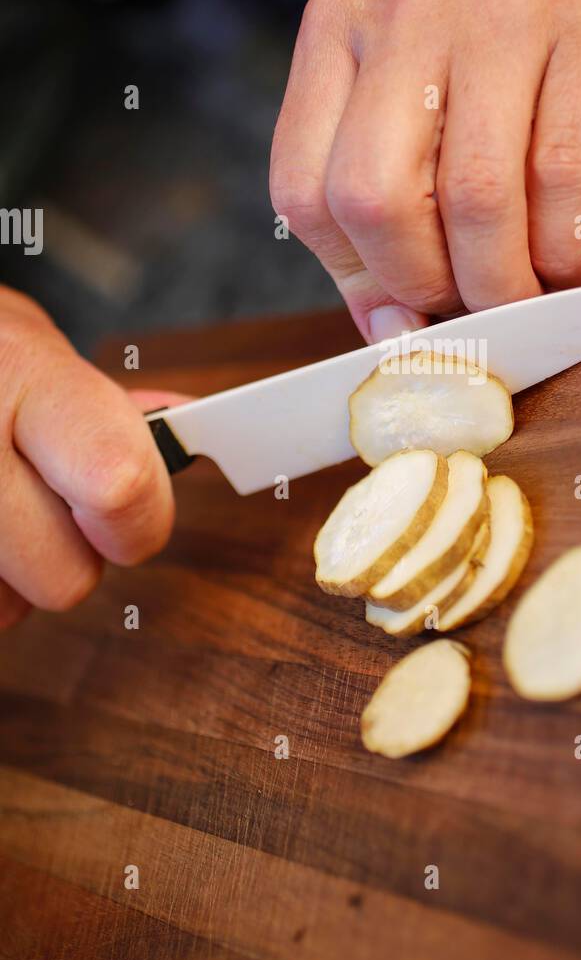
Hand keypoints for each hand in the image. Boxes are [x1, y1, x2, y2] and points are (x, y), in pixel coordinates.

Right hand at [0, 287, 180, 628]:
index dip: (139, 518)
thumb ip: (96, 403)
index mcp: (21, 374)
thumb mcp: (20, 345)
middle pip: (64, 581)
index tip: (128, 515)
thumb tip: (183, 428)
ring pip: (5, 614)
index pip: (119, 484)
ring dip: (3, 579)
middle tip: (30, 502)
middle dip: (61, 556)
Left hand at [270, 0, 580, 341]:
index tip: (408, 309)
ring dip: (503, 282)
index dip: (356, 275)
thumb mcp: (419, 90)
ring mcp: (502, 7)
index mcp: (340, 27)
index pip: (304, 189)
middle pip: (376, 197)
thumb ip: (388, 200)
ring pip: (475, 196)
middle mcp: (408, 7)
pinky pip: (566, 172)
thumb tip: (389, 337)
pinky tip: (571, 261)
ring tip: (527, 297)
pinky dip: (567, 248)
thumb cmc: (513, 37)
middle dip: (426, 285)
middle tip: (472, 308)